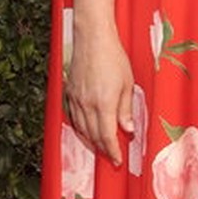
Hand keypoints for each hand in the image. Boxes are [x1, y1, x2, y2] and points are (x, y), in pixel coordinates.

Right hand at [64, 23, 134, 166]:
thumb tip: (128, 130)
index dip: (113, 152)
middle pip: (93, 136)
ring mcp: (75, 99)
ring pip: (81, 129)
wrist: (92, 38)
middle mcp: (87, 105)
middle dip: (103, 150)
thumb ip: (126, 109)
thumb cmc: (113, 57)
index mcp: (103, 104)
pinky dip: (80, 128)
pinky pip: (73, 117)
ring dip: (91, 141)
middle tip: (111, 157)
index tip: (118, 160)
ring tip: (101, 147)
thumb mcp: (128, 84)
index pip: (107, 137)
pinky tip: (87, 130)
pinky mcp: (69, 92)